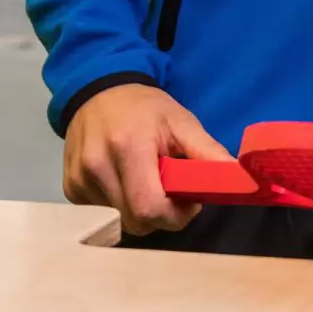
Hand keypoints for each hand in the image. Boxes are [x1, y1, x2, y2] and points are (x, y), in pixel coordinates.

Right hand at [63, 82, 229, 234]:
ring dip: (138, 209)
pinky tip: (121, 179)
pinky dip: (118, 204)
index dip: (175, 215)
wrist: (97, 89)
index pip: (151, 209)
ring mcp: (79, 179)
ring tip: (142, 178)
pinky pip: (102, 214)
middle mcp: (98, 165)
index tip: (186, 200)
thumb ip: (209, 153)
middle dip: (160, 215)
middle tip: (167, 189)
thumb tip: (242, 180)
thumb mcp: (182, 122)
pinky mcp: (70, 188)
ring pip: (120, 220)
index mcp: (129, 147)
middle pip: (137, 222)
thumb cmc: (145, 108)